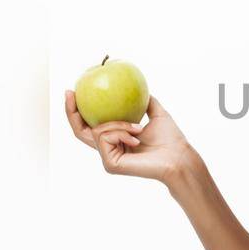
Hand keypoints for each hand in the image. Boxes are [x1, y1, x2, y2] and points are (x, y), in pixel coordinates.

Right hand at [66, 90, 196, 185]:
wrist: (178, 157)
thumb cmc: (171, 139)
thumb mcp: (157, 113)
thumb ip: (144, 101)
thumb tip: (134, 85)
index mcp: (116, 140)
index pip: (90, 126)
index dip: (78, 110)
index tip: (73, 91)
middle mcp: (109, 150)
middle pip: (80, 132)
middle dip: (71, 112)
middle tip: (70, 93)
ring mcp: (108, 158)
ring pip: (98, 130)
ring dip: (118, 124)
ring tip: (139, 128)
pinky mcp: (110, 164)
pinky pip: (105, 138)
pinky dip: (121, 133)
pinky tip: (136, 138)